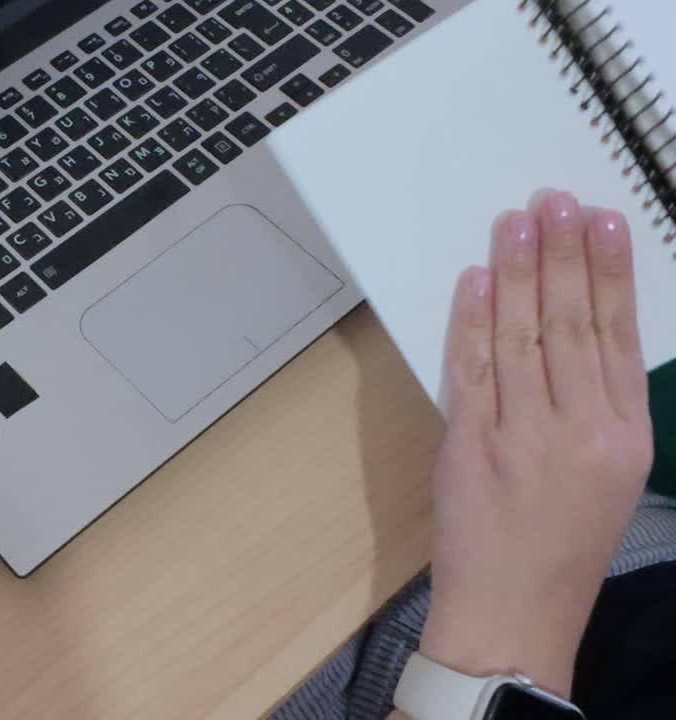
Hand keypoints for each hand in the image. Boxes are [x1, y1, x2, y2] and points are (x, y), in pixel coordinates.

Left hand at [418, 192, 653, 696]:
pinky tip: (477, 281)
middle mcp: (581, 431)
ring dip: (518, 273)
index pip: (618, 334)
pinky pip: (472, 370)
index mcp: (626, 435)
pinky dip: (473, 321)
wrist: (516, 611)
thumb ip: (600, 404)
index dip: (609, 272)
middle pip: (570, 323)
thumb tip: (582, 326)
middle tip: (554, 201)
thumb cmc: (564, 542)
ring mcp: (524, 438)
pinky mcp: (471, 447)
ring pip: (522, 337)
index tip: (602, 221)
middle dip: (561, 255)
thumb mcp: (613, 474)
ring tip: (517, 222)